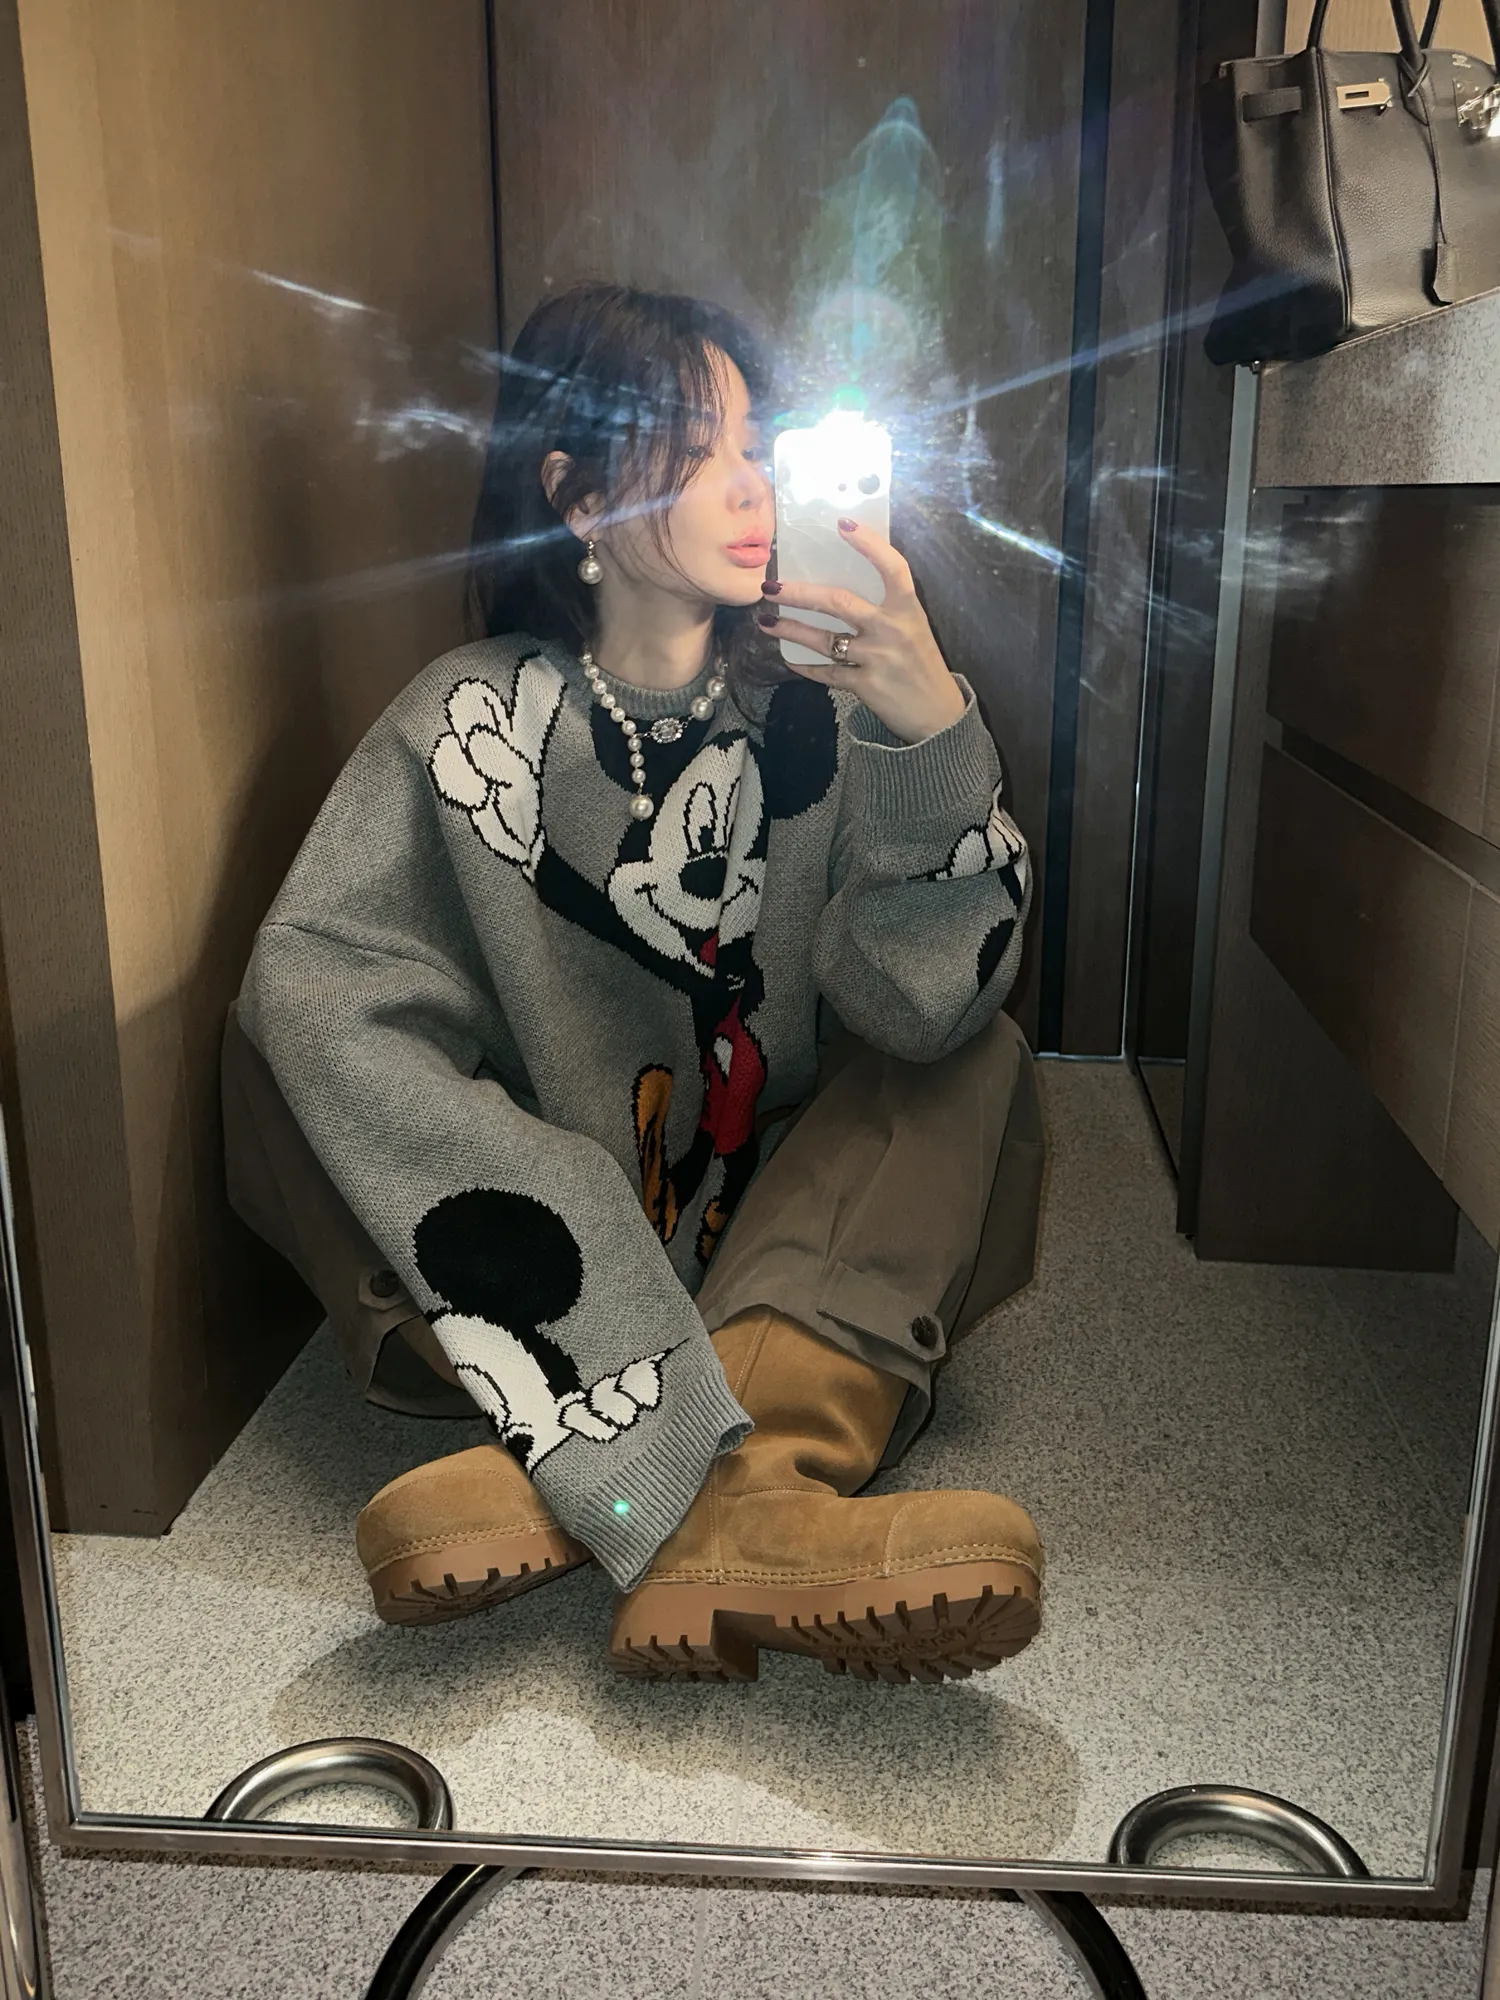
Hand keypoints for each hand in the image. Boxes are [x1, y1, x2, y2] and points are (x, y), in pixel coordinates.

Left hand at [758, 520, 966, 743]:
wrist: (936, 713)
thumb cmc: (921, 662)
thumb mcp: (914, 626)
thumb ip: (886, 606)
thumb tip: (843, 580)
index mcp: (908, 609)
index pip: (893, 568)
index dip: (870, 544)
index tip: (843, 524)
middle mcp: (892, 629)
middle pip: (839, 603)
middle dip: (800, 594)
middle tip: (771, 586)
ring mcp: (878, 658)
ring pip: (824, 640)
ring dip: (791, 630)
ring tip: (766, 622)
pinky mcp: (865, 685)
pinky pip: (827, 672)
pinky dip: (805, 667)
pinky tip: (789, 658)